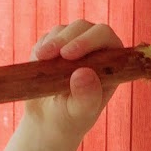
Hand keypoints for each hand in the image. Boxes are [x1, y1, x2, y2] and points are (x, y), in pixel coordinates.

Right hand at [26, 20, 123, 143]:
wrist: (48, 122)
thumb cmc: (70, 119)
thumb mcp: (79, 113)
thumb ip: (86, 97)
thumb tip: (84, 73)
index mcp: (112, 64)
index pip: (107, 38)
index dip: (89, 40)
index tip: (68, 54)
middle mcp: (96, 50)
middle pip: (84, 27)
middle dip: (66, 38)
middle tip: (47, 55)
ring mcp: (75, 45)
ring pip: (64, 29)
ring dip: (52, 42)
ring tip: (41, 59)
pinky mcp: (55, 46)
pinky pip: (47, 37)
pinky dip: (42, 46)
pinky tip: (38, 62)